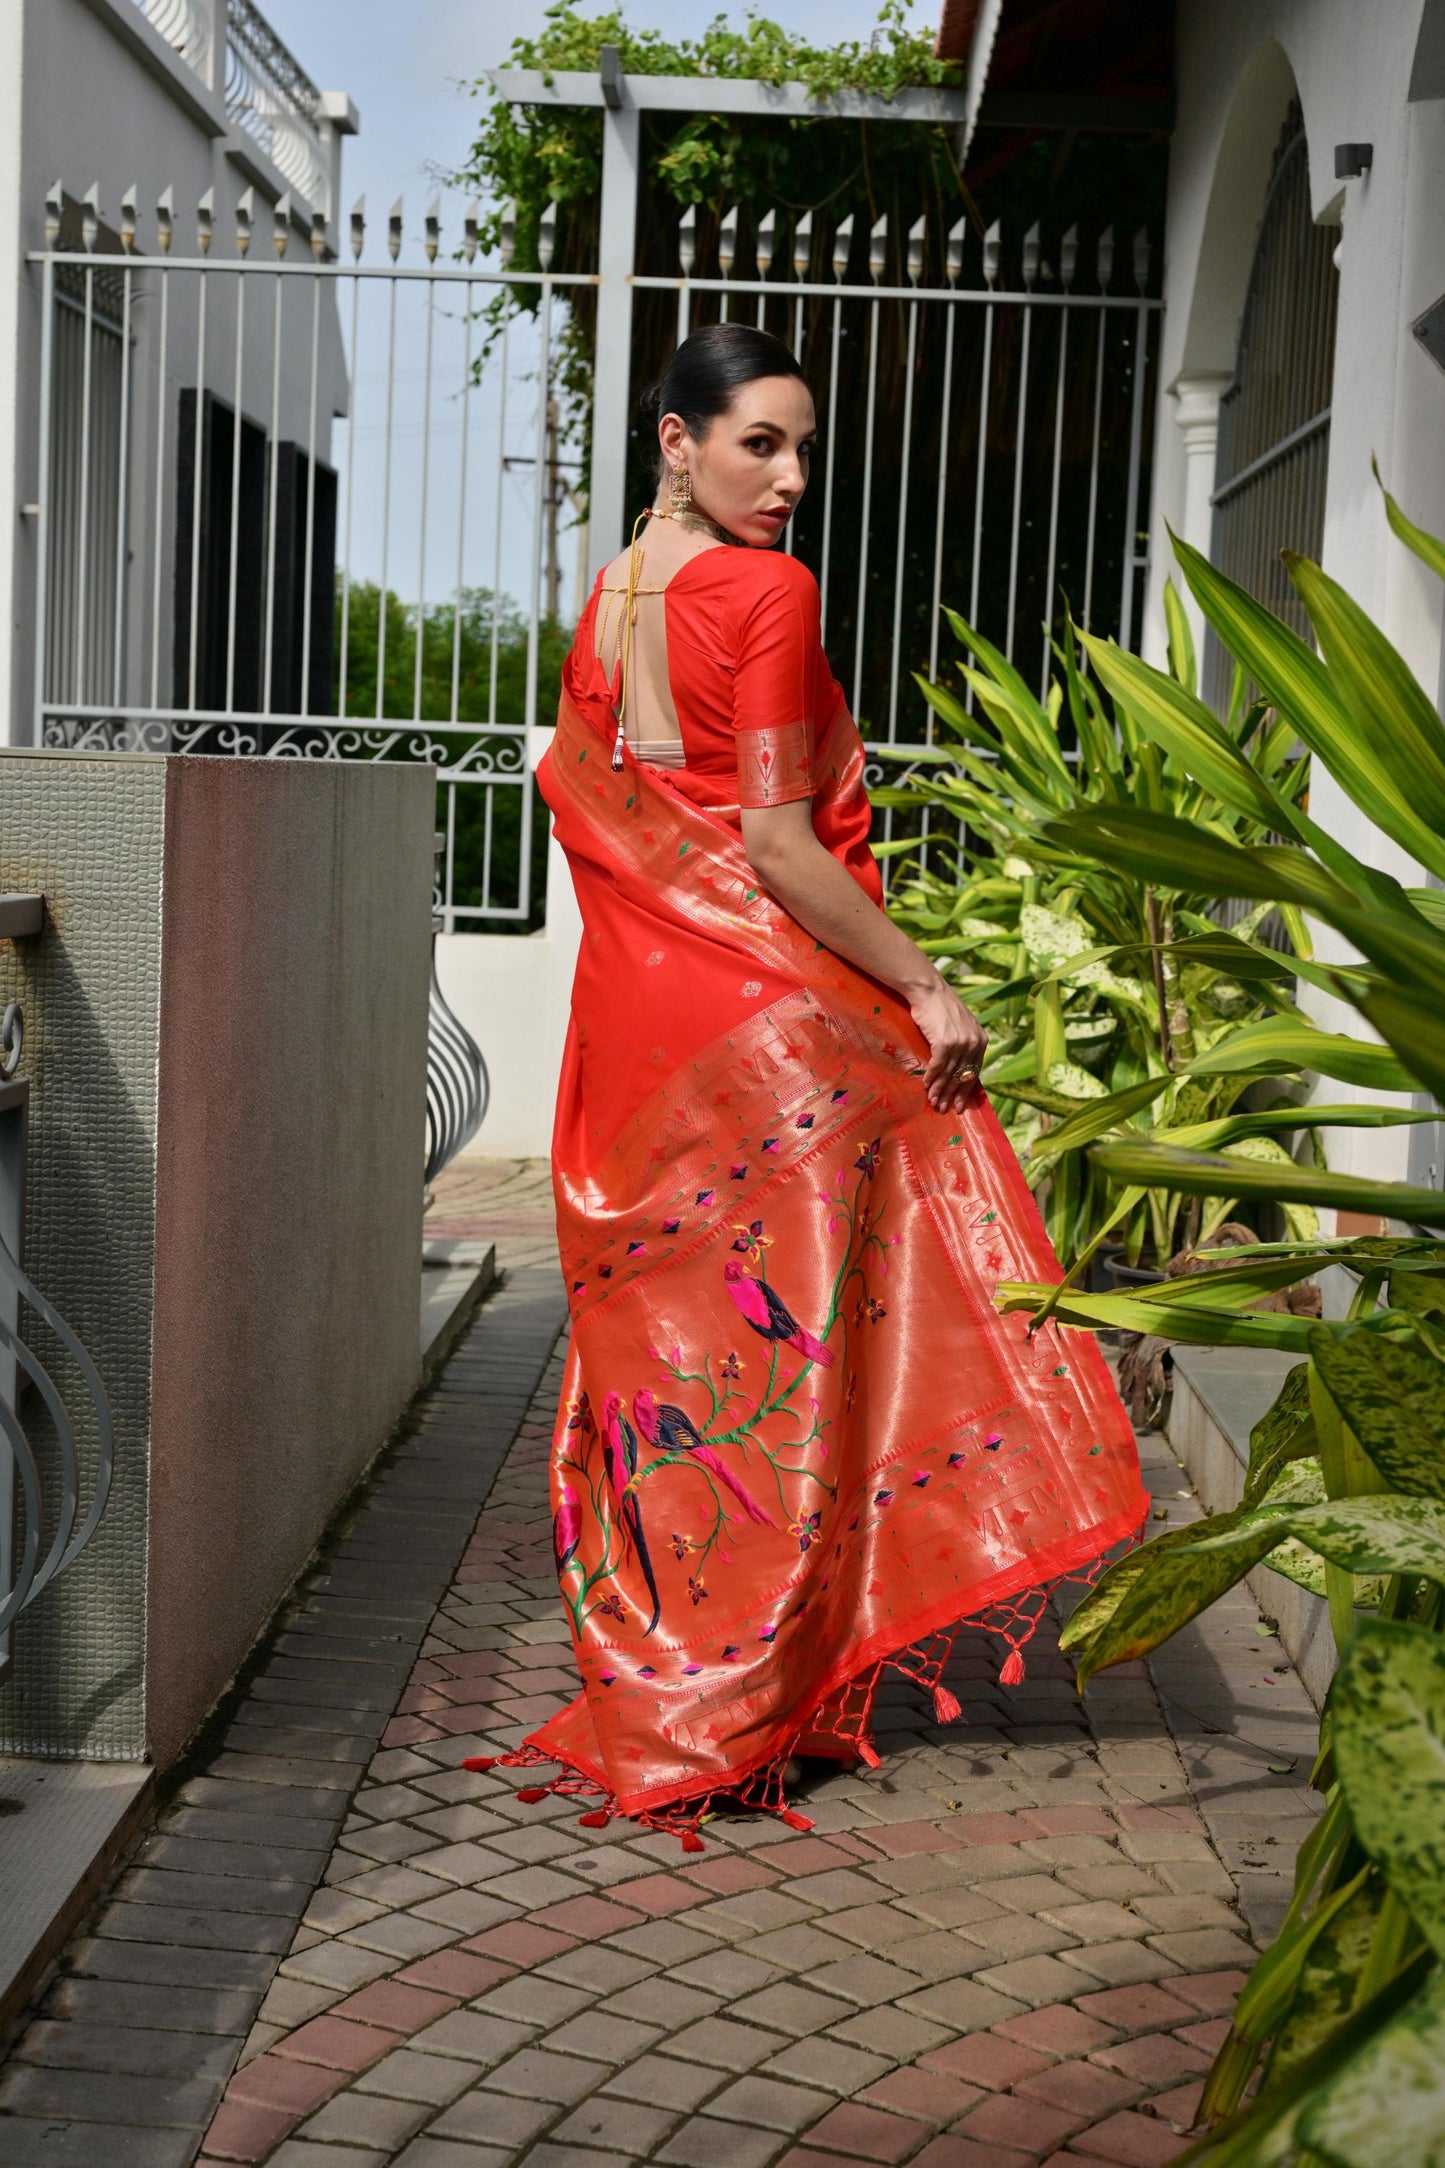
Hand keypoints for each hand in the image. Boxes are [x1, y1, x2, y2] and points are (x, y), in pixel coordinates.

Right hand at [908, 974, 988, 1113]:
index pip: (974, 1072)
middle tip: (943, 1108)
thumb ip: (963, 1046)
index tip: (959, 1105)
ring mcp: (960, 1043)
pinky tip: (925, 1085)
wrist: (929, 991)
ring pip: (949, 1074)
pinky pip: (937, 1067)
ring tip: (933, 1102)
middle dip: (952, 1095)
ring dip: (939, 1090)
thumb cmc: (941, 1008)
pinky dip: (931, 1078)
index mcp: (981, 1040)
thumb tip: (956, 1071)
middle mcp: (974, 1043)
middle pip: (962, 1076)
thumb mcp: (960, 1027)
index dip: (965, 1091)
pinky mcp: (945, 1042)